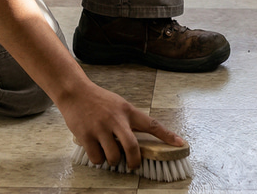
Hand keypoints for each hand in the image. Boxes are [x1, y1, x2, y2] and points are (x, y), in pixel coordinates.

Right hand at [60, 81, 184, 170]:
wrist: (75, 91)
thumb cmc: (98, 100)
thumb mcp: (118, 105)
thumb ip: (127, 121)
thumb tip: (135, 144)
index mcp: (127, 110)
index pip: (151, 124)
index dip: (167, 135)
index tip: (181, 144)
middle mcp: (116, 119)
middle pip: (132, 147)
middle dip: (134, 161)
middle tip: (133, 165)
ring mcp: (101, 128)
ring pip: (114, 157)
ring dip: (112, 160)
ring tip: (108, 152)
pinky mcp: (87, 135)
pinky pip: (97, 158)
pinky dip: (98, 159)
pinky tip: (95, 149)